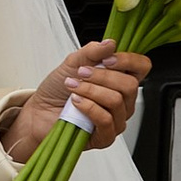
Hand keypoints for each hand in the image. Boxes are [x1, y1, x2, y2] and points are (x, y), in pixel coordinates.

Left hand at [0, 41, 150, 163]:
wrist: (39, 112)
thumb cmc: (57, 90)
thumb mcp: (72, 63)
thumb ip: (92, 52)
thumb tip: (110, 43)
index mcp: (119, 80)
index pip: (141, 67)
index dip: (128, 61)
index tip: (106, 59)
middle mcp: (122, 101)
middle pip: (130, 85)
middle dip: (102, 76)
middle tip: (82, 73)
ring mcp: (116, 120)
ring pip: (116, 101)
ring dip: (91, 91)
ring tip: (73, 88)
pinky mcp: (105, 137)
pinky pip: (106, 120)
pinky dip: (88, 107)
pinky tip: (76, 102)